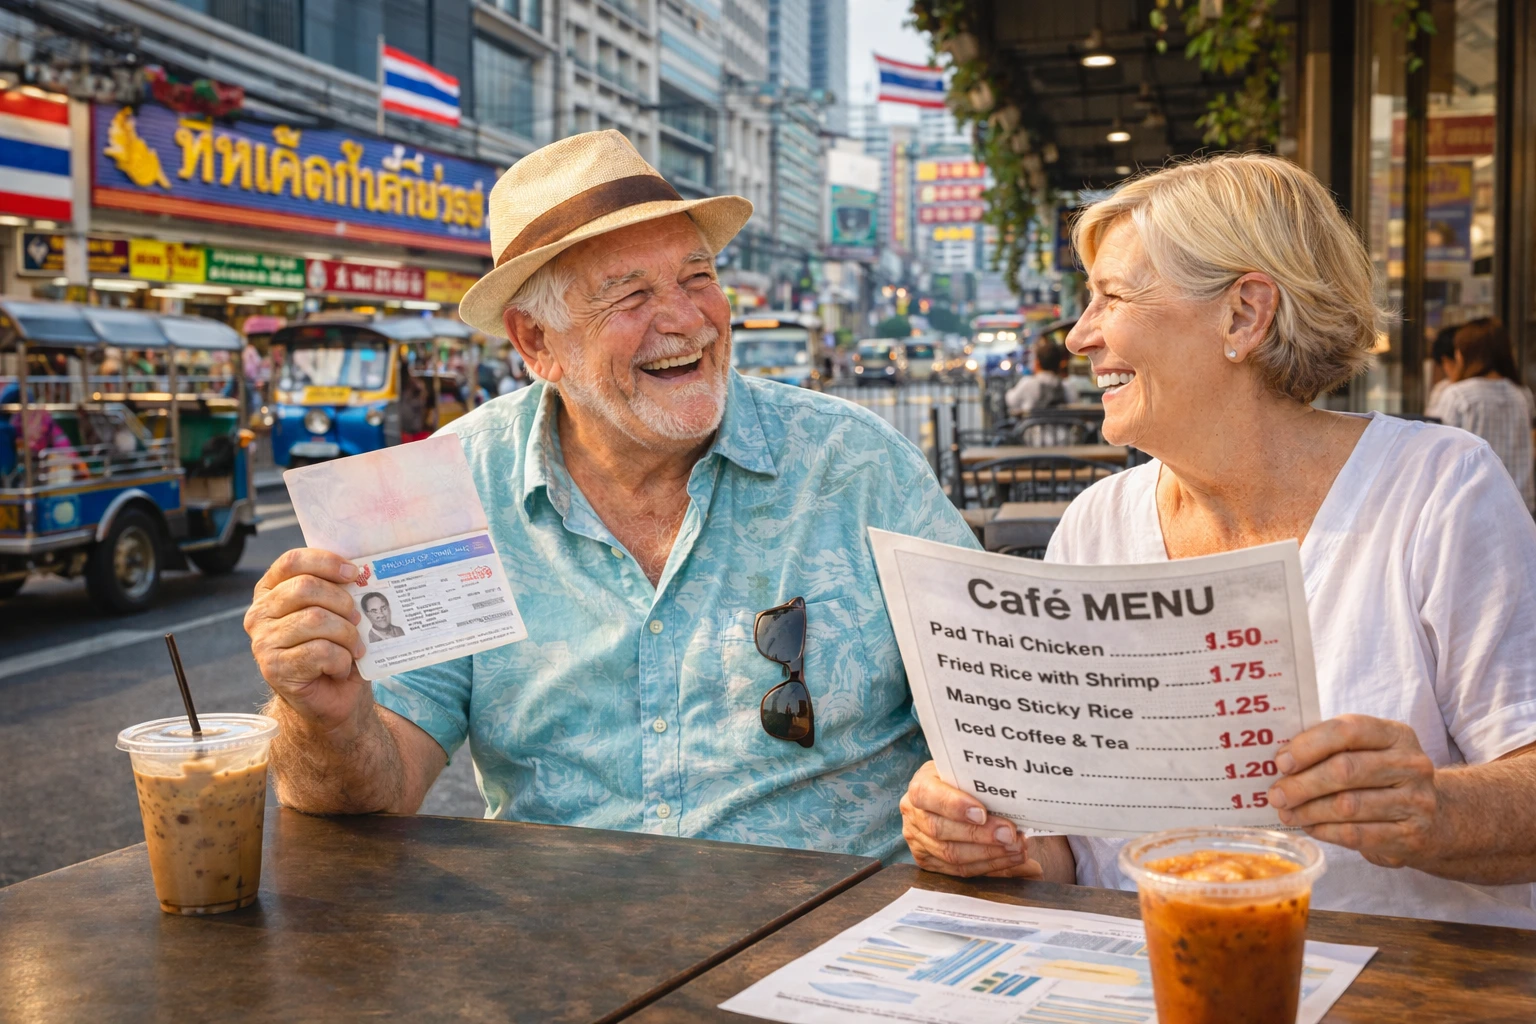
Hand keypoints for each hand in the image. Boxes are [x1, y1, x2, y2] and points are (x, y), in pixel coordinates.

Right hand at [245, 548, 370, 733]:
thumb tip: (362, 571)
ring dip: (346, 635)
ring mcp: (263, 642)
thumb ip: (338, 589)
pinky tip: (340, 669)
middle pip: (306, 587)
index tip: (353, 573)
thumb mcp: (336, 612)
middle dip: (342, 602)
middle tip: (357, 620)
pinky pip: (320, 651)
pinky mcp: (274, 669)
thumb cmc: (336, 648)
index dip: (326, 562)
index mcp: (271, 591)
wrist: (333, 698)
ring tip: (353, 649)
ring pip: (316, 620)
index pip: (292, 561)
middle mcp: (260, 614)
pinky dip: (341, 660)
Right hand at [900, 761, 1043, 877]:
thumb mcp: (967, 774)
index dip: (954, 806)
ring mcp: (917, 840)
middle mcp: (913, 814)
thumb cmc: (963, 782)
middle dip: (980, 835)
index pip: (927, 795)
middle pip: (941, 830)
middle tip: (1010, 835)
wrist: (949, 794)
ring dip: (989, 854)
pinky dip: (987, 867)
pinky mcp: (928, 860)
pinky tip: (1009, 860)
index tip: (982, 813)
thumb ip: (982, 785)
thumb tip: (1014, 796)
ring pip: (951, 855)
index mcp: (919, 786)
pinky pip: (958, 870)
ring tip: (1017, 849)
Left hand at [1267, 714, 1440, 867]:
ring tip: (1286, 812)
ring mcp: (1416, 802)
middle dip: (1303, 784)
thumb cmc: (1383, 778)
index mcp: (1396, 735)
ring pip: (1348, 806)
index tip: (1281, 762)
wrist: (1436, 819)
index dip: (1309, 746)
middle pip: (1345, 770)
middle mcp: (1411, 765)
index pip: (1348, 731)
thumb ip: (1331, 748)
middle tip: (1276, 794)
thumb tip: (1281, 760)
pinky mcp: (1410, 836)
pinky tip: (1310, 827)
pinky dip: (1325, 831)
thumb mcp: (1368, 752)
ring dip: (1309, 811)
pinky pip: (1357, 834)